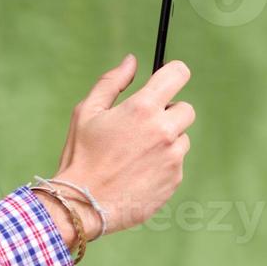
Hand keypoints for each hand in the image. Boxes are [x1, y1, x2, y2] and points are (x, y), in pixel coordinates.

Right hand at [48, 54, 194, 236]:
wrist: (83, 204)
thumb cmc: (80, 156)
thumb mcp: (86, 113)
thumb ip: (112, 82)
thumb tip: (132, 61)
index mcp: (142, 108)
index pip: (178, 74)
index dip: (172, 74)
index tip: (163, 82)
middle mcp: (164, 130)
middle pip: (185, 108)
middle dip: (167, 113)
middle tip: (141, 127)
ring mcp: (172, 157)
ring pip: (181, 138)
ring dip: (166, 141)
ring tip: (135, 156)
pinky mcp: (175, 179)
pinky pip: (176, 164)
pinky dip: (162, 165)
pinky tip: (137, 174)